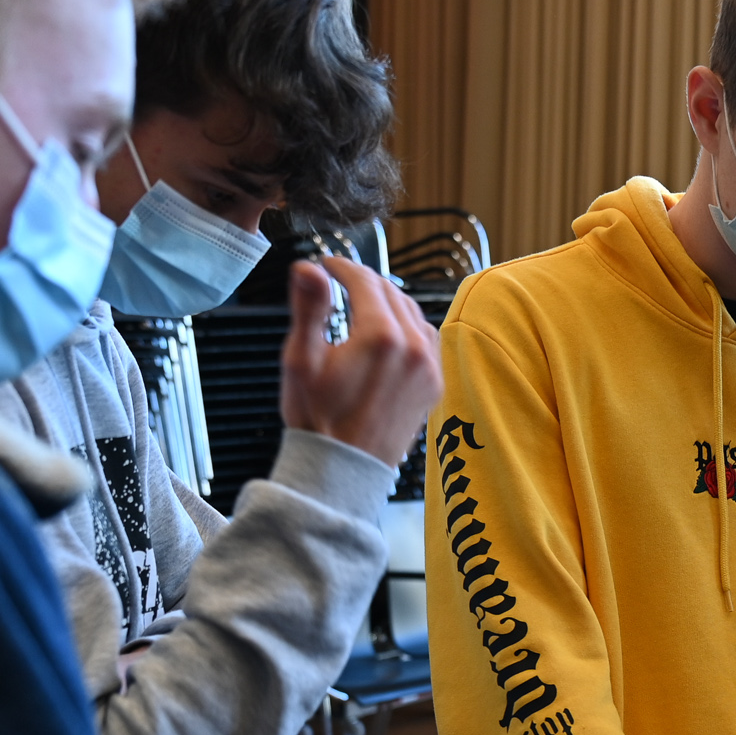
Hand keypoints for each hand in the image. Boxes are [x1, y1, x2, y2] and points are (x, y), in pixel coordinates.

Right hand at [279, 256, 442, 469]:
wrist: (343, 470)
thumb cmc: (318, 421)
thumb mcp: (302, 361)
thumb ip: (309, 309)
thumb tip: (308, 269)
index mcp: (381, 337)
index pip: (365, 281)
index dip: (342, 267)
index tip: (327, 265)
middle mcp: (413, 348)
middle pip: (390, 292)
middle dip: (363, 282)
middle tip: (338, 281)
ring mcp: (428, 367)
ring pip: (412, 312)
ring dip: (387, 301)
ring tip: (360, 303)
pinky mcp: (433, 384)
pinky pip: (427, 338)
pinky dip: (408, 325)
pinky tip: (389, 331)